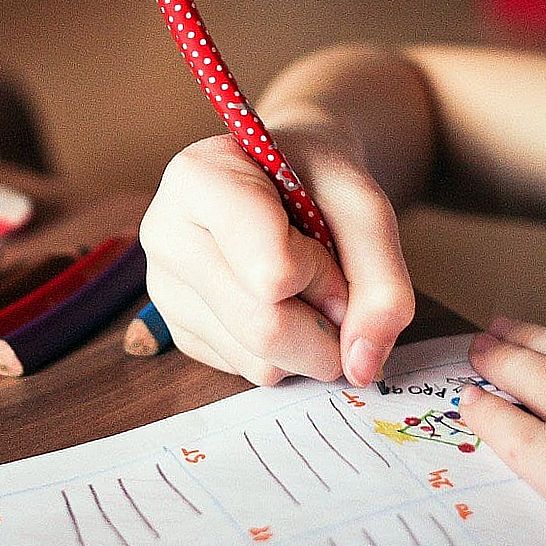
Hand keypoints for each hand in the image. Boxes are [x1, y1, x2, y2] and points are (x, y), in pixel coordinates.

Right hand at [139, 132, 413, 385]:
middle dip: (326, 326)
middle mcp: (165, 234)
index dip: (324, 275)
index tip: (333, 247)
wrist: (285, 174)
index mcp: (197, 179)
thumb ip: (382, 282)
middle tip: (339, 290)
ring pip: (258, 361)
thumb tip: (362, 366)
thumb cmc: (318, 179)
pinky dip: (284, 352)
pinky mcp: (176, 329)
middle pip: (263, 327)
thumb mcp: (365, 208)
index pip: (272, 271)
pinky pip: (247, 371)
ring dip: (308, 342)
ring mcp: (163, 287)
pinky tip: (278, 302)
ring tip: (304, 287)